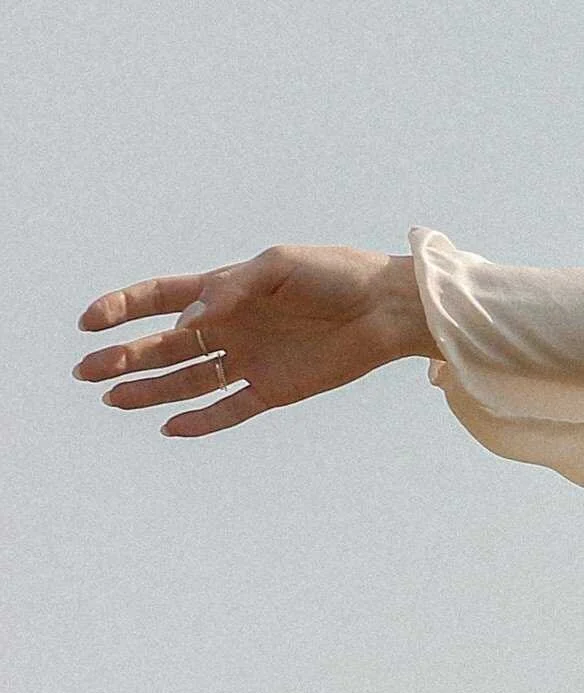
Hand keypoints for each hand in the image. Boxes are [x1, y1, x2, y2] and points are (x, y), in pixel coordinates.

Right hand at [74, 246, 434, 438]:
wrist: (387, 308)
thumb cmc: (336, 275)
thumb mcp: (279, 266)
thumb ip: (231, 289)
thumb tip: (189, 318)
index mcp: (226, 290)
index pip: (161, 298)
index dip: (123, 308)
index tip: (90, 321)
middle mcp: (230, 326)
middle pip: (165, 345)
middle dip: (124, 356)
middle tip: (86, 369)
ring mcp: (248, 359)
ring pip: (186, 381)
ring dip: (148, 390)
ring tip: (112, 398)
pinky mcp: (273, 389)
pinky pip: (228, 410)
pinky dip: (200, 421)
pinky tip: (169, 426)